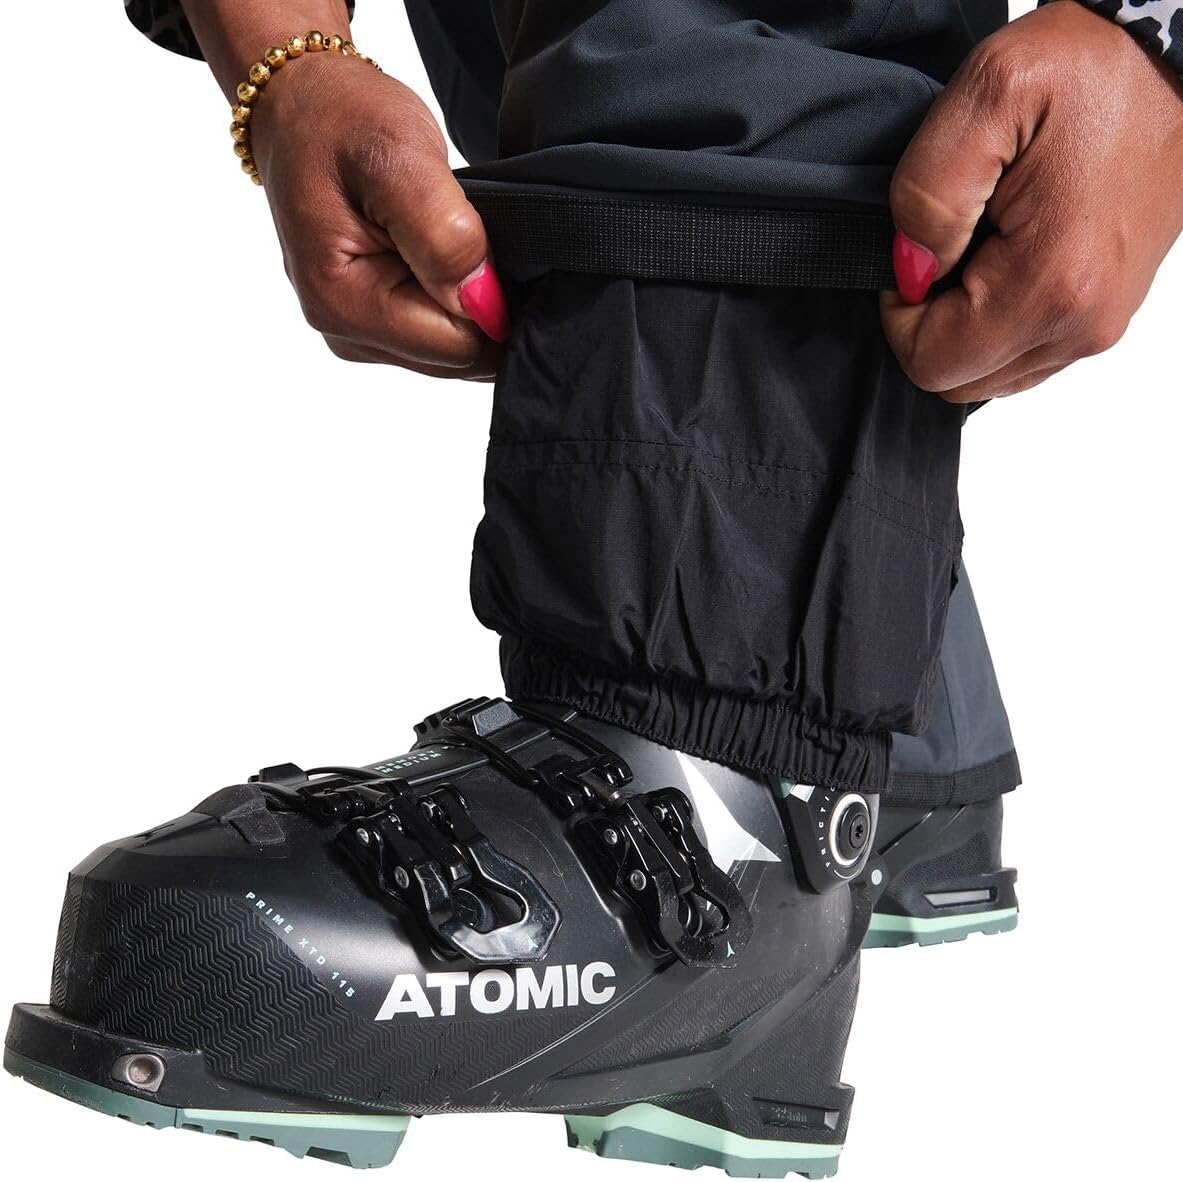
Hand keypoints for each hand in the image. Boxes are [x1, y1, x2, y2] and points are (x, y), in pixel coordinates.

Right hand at [250, 51, 507, 378]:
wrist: (303, 105)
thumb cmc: (341, 121)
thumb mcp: (399, 158)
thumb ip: (443, 236)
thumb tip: (484, 303)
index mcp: (343, 303)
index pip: (459, 346)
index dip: (489, 298)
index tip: (480, 239)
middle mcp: (345, 332)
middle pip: (457, 356)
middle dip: (477, 301)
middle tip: (459, 230)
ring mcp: (358, 333)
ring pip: (452, 347)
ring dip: (465, 295)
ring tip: (440, 234)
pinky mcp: (372, 323)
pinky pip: (438, 331)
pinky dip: (451, 294)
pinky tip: (435, 250)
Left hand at [881, 0, 1182, 402]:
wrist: (1175, 53)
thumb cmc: (1093, 69)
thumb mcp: (987, 94)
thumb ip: (927, 196)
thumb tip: (910, 271)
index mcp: (1051, 285)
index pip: (930, 364)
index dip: (900, 313)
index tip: (918, 250)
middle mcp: (1083, 323)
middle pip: (959, 380)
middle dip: (930, 321)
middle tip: (950, 243)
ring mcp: (1101, 324)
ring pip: (990, 372)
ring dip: (963, 320)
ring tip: (982, 241)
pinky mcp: (1108, 313)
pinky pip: (1025, 351)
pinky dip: (997, 316)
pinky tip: (1006, 252)